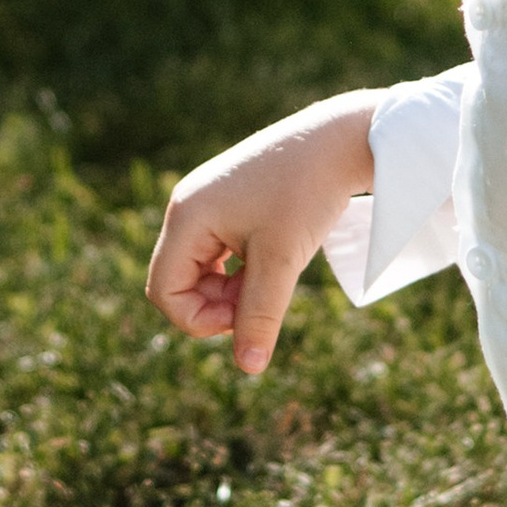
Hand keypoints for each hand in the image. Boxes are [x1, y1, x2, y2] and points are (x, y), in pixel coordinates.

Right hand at [145, 92, 379, 376]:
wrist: (343, 139)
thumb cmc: (310, 194)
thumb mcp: (283, 261)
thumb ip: (261, 315)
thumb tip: (249, 367)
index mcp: (187, 216)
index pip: (164, 291)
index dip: (198, 319)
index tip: (246, 316)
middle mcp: (187, 205)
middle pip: (177, 281)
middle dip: (216, 304)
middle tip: (264, 299)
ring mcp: (206, 200)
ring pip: (199, 268)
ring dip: (230, 288)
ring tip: (273, 277)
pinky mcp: (227, 199)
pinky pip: (217, 250)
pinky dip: (240, 268)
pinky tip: (274, 260)